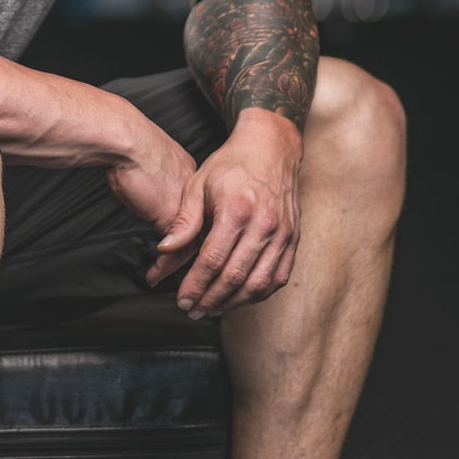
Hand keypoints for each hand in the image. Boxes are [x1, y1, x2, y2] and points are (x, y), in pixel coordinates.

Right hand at [105, 122, 199, 281]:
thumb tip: (149, 198)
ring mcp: (189, 207)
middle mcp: (198, 195)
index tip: (190, 251)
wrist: (128, 141)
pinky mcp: (174, 218)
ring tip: (165, 280)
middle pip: (207, 233)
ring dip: (181, 268)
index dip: (198, 234)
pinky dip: (165, 265)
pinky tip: (154, 273)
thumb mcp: (151, 169)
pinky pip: (176, 250)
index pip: (205, 215)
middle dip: (197, 259)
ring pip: (196, 245)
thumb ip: (158, 187)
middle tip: (189, 278)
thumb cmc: (132, 149)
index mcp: (195, 178)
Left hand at [156, 109, 302, 316]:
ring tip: (212, 309)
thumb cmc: (231, 165)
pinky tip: (240, 298)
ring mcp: (282, 233)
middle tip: (193, 310)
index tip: (181, 299)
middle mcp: (263, 224)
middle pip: (235, 277)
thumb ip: (184, 220)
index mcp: (237, 209)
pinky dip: (258, 294)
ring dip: (233, 303)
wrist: (270, 148)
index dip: (195, 285)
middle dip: (210, 299)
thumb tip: (164, 250)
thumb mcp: (198, 184)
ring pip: (258, 284)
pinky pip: (278, 277)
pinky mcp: (293, 238)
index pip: (212, 260)